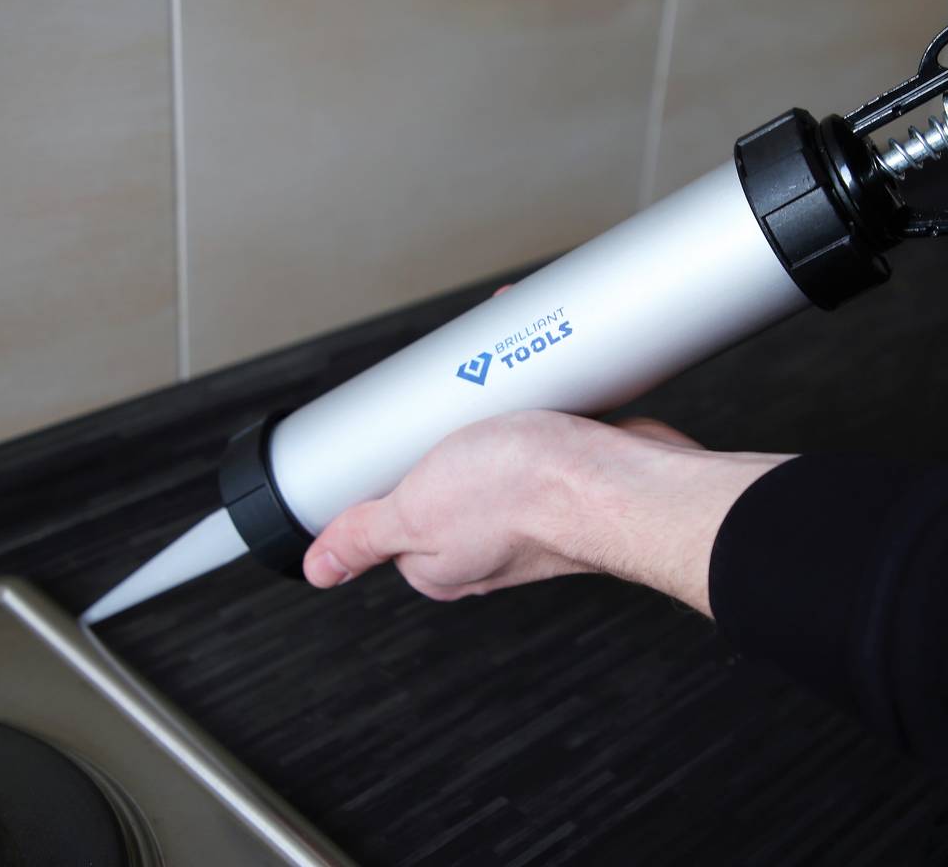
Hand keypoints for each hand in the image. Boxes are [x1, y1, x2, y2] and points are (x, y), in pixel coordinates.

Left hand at [301, 410, 788, 613]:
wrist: (627, 482)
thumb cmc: (531, 500)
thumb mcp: (416, 511)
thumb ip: (365, 538)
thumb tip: (321, 568)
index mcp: (439, 560)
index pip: (389, 514)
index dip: (383, 469)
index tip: (387, 437)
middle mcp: (485, 539)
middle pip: (440, 469)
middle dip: (439, 421)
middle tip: (442, 399)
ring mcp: (531, 504)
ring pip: (489, 443)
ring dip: (486, 402)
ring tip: (488, 380)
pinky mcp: (569, 471)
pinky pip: (536, 427)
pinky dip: (532, 399)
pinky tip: (530, 382)